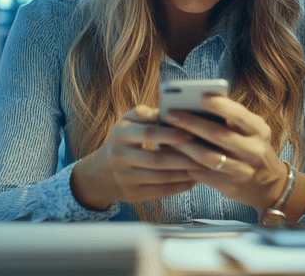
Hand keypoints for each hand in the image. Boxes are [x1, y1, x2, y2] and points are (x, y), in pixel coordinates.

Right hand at [70, 105, 205, 210]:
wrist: (100, 173)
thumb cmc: (124, 140)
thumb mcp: (127, 122)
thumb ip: (145, 113)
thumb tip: (166, 110)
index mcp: (120, 135)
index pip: (148, 134)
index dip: (171, 134)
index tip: (191, 133)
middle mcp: (119, 158)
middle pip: (156, 160)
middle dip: (182, 157)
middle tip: (204, 153)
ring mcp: (125, 179)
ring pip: (160, 178)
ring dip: (184, 173)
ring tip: (203, 166)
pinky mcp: (132, 195)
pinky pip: (160, 192)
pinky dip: (179, 186)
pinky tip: (194, 180)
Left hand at [162, 95, 288, 212]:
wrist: (269, 185)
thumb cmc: (252, 148)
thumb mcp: (252, 131)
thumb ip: (232, 119)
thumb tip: (197, 104)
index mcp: (259, 131)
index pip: (240, 115)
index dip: (221, 105)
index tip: (201, 96)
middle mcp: (253, 150)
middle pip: (219, 135)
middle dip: (192, 123)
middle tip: (170, 114)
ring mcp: (242, 170)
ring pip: (208, 157)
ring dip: (185, 145)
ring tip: (168, 135)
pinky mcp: (230, 186)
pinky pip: (204, 174)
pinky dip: (186, 163)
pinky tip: (173, 155)